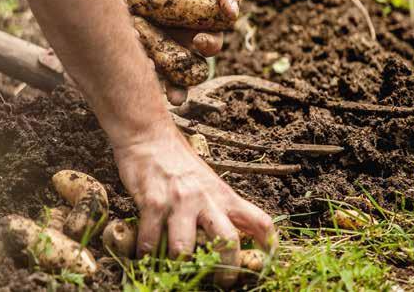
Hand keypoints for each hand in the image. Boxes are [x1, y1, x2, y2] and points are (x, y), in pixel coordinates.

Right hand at [112, 124, 275, 257]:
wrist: (149, 136)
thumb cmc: (178, 162)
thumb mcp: (208, 182)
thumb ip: (218, 207)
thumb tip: (228, 237)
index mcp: (224, 196)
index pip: (259, 222)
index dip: (269, 246)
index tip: (266, 264)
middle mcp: (206, 199)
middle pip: (227, 241)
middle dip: (225, 269)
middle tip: (220, 282)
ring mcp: (179, 201)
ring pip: (184, 248)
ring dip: (177, 263)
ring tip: (171, 267)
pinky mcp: (153, 202)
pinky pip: (150, 239)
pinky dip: (146, 253)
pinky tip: (144, 254)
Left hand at [123, 0, 244, 104]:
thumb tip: (232, 12)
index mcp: (202, 30)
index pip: (210, 45)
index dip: (208, 45)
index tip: (199, 39)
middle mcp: (180, 44)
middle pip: (184, 73)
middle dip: (180, 87)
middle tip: (175, 97)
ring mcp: (156, 46)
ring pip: (159, 76)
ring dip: (158, 89)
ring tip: (151, 94)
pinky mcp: (133, 44)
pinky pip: (134, 62)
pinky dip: (133, 67)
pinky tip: (130, 64)